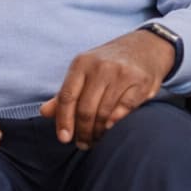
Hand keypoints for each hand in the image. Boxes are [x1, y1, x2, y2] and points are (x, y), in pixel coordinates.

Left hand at [39, 30, 172, 148]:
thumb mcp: (85, 71)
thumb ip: (65, 93)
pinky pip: (125, 109)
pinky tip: (111, 128)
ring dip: (98, 132)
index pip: (67, 97)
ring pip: (103, 112)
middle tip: (83, 144)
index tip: (64, 138)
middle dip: (82, 132)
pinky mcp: (140, 81)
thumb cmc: (109, 63)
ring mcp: (121, 73)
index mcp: (82, 63)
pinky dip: (116, 122)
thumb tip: (44, 112)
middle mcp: (101, 67)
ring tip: (96, 140)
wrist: (147, 46)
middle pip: (85, 109)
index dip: (64, 120)